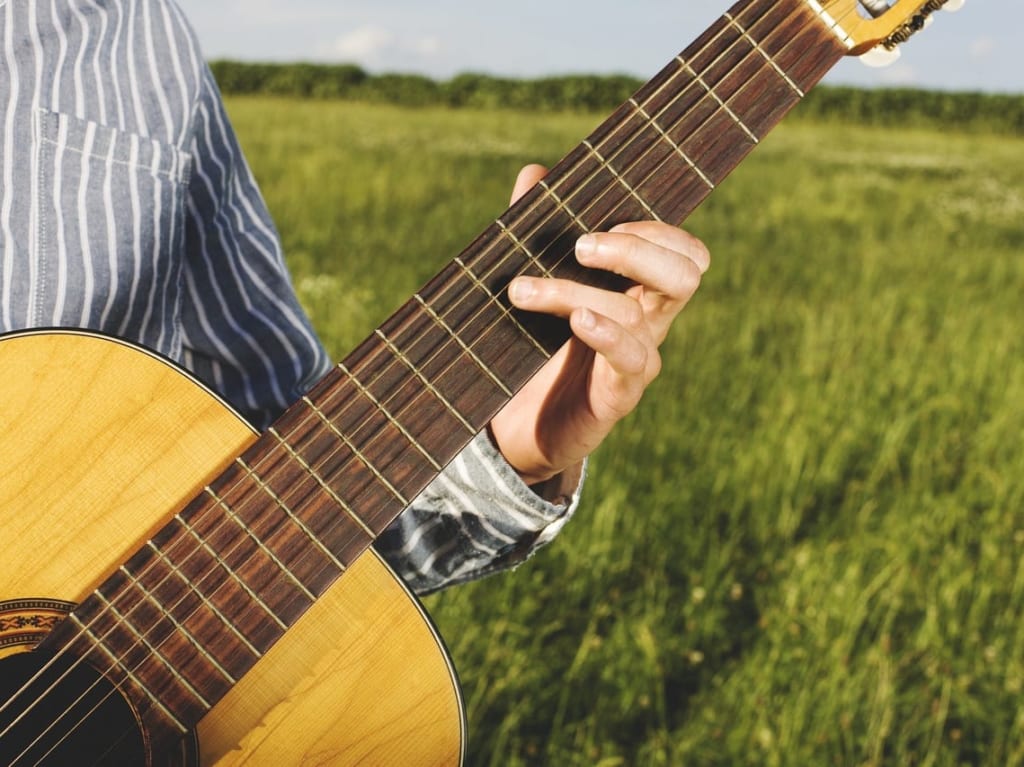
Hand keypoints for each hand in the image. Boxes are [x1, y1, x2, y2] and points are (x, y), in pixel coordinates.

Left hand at [489, 164, 709, 487]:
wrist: (518, 428)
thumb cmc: (532, 349)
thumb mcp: (532, 285)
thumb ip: (535, 232)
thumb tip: (535, 173)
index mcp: (640, 291)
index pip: (683, 252)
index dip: (658, 230)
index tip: (603, 218)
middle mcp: (650, 323)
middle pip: (685, 274)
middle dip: (636, 250)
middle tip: (580, 245)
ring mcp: (638, 361)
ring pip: (635, 313)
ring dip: (574, 292)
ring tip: (522, 290)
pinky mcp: (618, 396)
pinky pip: (631, 362)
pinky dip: (607, 335)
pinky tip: (579, 320)